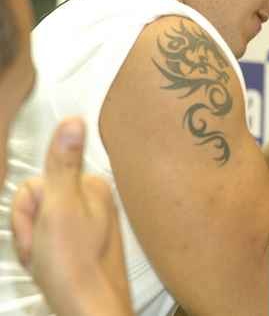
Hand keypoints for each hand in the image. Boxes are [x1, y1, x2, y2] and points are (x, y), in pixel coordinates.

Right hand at [12, 118, 132, 315]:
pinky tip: (52, 270)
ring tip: (50, 262)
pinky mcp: (82, 247)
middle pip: (35, 205)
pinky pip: (47, 245)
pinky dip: (42, 259)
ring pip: (37, 227)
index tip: (44, 230)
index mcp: (91, 187)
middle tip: (46, 250)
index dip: (27, 212)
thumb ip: (62, 164)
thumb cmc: (76, 265)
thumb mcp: (61, 208)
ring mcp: (88, 225)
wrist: (90, 311)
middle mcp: (93, 202)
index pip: (34, 185)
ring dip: (34, 247)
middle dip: (30, 231)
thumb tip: (74, 119)